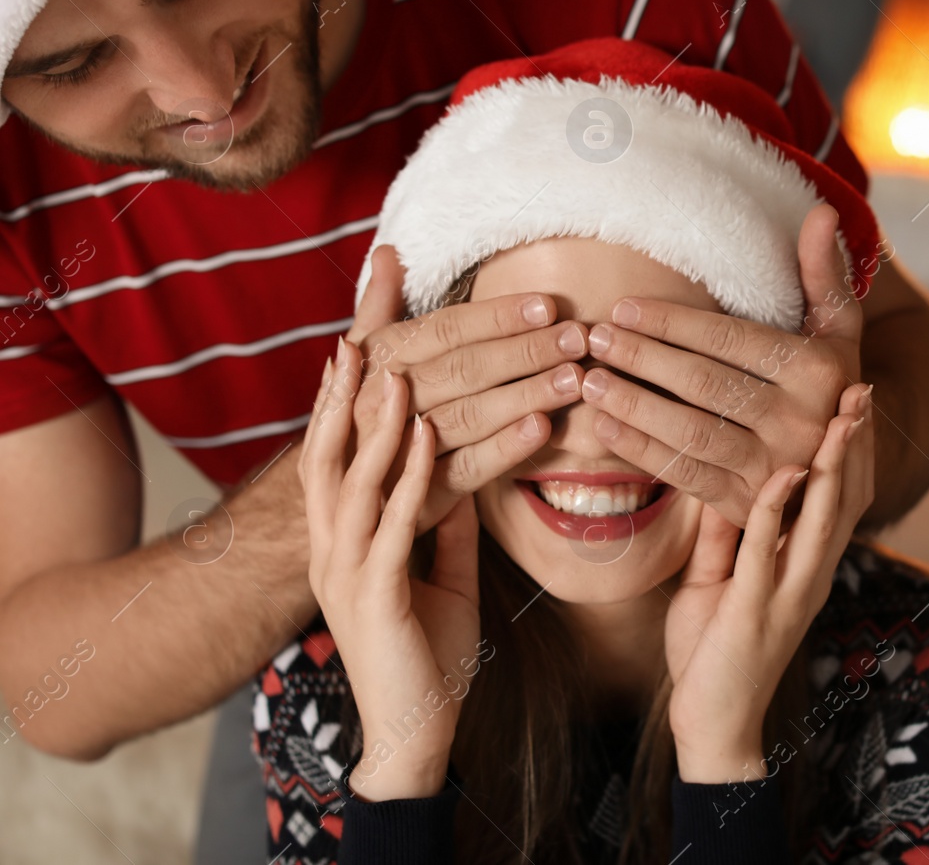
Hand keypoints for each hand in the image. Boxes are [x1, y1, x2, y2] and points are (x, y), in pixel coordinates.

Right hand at [300, 339, 481, 800]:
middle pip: (323, 460)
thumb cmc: (427, 654)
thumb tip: (460, 476)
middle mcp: (331, 551)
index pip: (329, 463)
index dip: (336, 410)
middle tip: (353, 341)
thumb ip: (442, 525)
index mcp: (341, 545)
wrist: (417, 732)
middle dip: (338, 401)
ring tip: (397, 372)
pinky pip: (392, 521)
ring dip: (375, 424)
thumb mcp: (440, 574)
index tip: (350, 353)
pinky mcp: (373, 595)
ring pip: (351, 481)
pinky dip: (410, 473)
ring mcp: (345, 572)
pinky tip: (425, 435)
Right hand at [342, 245, 586, 529]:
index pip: (444, 331)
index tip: (548, 306)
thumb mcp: (364, 358)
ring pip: (470, 416)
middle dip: (525, 352)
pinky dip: (505, 449)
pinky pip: (468, 469)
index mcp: (376, 360)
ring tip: (573, 380)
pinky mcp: (421, 495)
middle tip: (578, 339)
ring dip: (526, 395)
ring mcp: (401, 450)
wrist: (345, 490)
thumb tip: (388, 251)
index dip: (497, 318)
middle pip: (464, 370)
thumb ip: (379, 305)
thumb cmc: (363, 410)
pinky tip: (542, 429)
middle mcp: (382, 401)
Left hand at [581, 206, 861, 525]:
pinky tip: (604, 427)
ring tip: (589, 381)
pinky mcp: (750, 504)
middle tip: (593, 339)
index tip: (623, 308)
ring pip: (690, 431)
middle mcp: (802, 421)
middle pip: (704, 384)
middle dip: (642, 358)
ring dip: (632, 405)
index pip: (730, 340)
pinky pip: (686, 474)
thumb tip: (819, 213)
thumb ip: (822, 274)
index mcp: (819, 371)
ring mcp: (776, 467)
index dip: (672, 323)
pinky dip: (641, 450)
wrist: (843, 472)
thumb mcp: (838, 331)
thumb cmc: (828, 385)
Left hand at [664, 383, 874, 781]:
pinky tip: (786, 471)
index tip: (851, 397)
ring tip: (842, 416)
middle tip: (861, 389)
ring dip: (833, 465)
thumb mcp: (718, 575)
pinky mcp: (757, 610)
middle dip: (854, 443)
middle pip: (847, 499)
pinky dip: (779, 507)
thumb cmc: (712, 649)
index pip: (841, 497)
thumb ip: (727, 532)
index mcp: (805, 564)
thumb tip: (724, 479)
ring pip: (824, 518)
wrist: (710, 725)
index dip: (849, 448)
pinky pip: (770, 550)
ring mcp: (789, 593)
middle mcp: (810, 574)